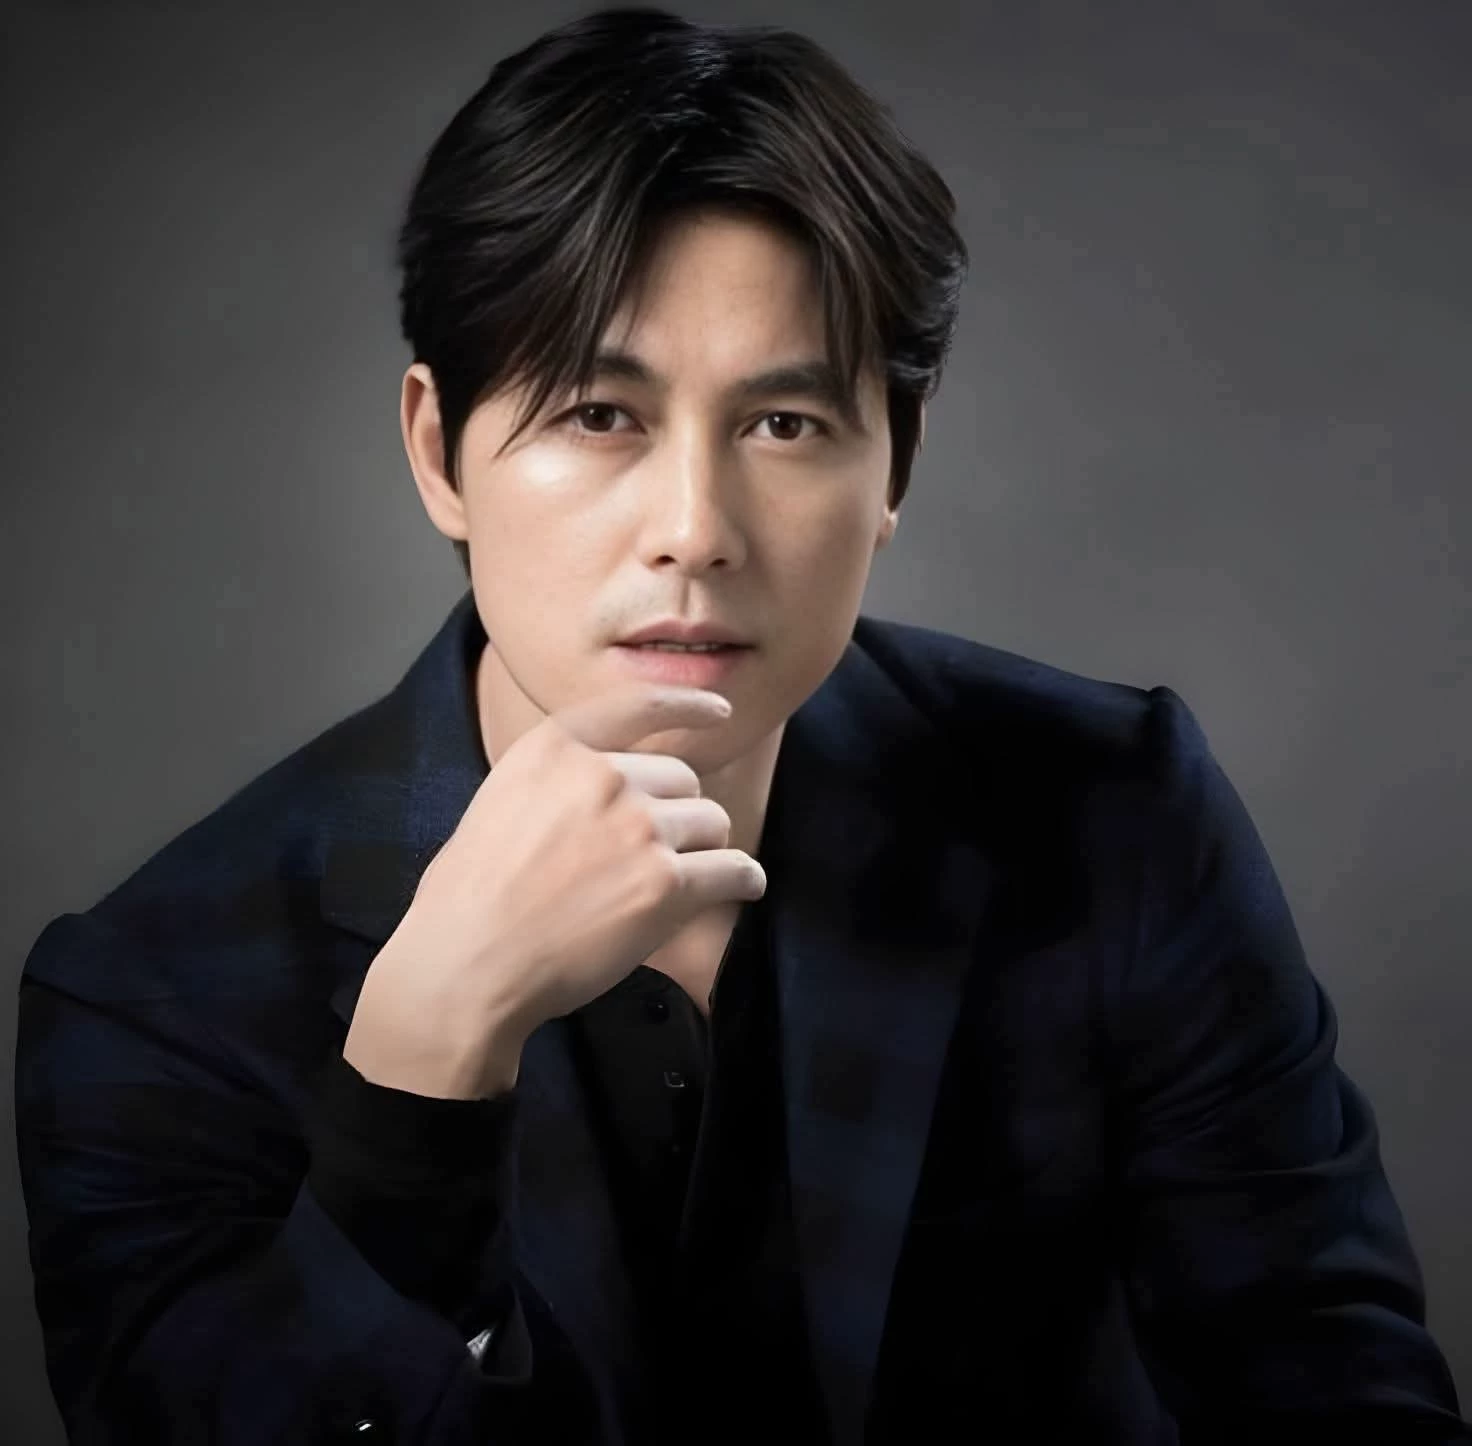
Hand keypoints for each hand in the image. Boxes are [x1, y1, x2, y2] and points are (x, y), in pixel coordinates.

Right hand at [342, 682, 765, 1097]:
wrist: (467, 963)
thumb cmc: (468, 898)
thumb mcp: (499, 801)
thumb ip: (557, 783)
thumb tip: (603, 789)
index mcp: (555, 748)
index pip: (637, 705)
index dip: (686, 704)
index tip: (716, 709)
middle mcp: (603, 775)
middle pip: (682, 779)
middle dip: (677, 812)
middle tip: (653, 854)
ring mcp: (639, 827)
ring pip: (711, 823)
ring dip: (703, 849)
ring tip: (681, 882)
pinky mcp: (665, 883)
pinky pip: (732, 870)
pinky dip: (743, 880)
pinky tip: (744, 887)